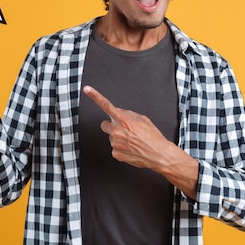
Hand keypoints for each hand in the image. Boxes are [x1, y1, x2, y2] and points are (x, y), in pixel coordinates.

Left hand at [82, 85, 198, 197]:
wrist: (158, 154)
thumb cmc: (153, 137)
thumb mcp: (143, 119)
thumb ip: (128, 114)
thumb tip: (120, 113)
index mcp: (123, 120)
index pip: (106, 105)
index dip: (95, 96)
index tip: (86, 89)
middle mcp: (117, 131)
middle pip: (104, 125)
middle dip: (112, 126)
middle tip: (123, 130)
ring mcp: (115, 143)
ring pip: (112, 138)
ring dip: (119, 138)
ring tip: (133, 141)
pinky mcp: (115, 154)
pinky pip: (115, 148)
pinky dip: (122, 149)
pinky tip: (131, 149)